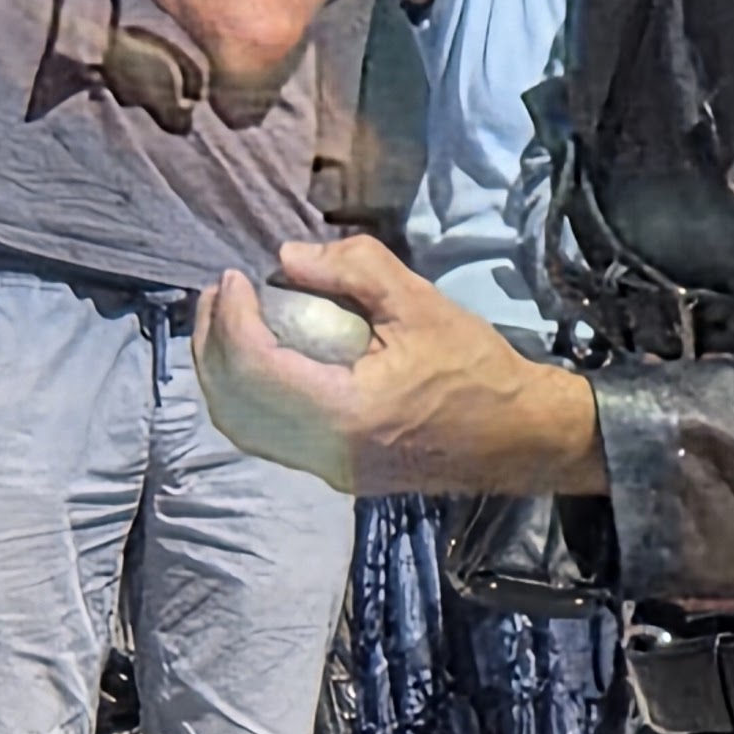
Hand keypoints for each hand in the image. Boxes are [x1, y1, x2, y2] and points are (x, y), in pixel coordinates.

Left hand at [194, 237, 604, 498]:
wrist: (521, 438)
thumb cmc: (477, 369)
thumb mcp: (420, 304)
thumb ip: (354, 270)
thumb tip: (286, 258)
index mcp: (346, 414)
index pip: (256, 367)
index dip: (231, 318)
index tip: (234, 278)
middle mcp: (327, 454)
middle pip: (236, 404)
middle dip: (212, 343)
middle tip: (218, 294)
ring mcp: (330, 472)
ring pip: (244, 429)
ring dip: (222, 375)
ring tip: (225, 324)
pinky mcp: (337, 475)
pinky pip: (270, 439)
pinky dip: (248, 399)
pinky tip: (256, 361)